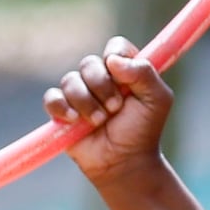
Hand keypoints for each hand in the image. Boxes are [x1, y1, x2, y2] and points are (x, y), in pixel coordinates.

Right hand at [44, 37, 174, 185]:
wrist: (125, 162)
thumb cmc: (144, 130)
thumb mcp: (157, 100)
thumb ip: (144, 74)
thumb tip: (113, 60)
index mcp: (124, 70)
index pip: (115, 47)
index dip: (116, 57)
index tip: (122, 75)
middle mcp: (100, 78)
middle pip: (89, 63)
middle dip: (102, 86)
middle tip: (115, 108)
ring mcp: (80, 94)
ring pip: (70, 80)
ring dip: (86, 102)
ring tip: (100, 121)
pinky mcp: (62, 112)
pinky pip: (52, 98)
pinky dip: (61, 107)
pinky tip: (74, 120)